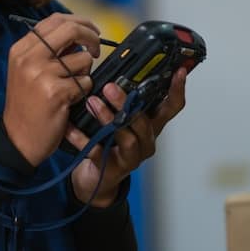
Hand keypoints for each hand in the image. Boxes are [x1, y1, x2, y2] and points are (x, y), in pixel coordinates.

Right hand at [3, 13, 101, 166]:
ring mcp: (41, 74)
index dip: (79, 22)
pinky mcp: (56, 92)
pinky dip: (84, 91)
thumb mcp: (27, 71)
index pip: (55, 20)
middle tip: (97, 49)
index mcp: (21, 49)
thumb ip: (47, 51)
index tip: (91, 31)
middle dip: (91, 37)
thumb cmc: (26, 105)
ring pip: (83, 59)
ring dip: (86, 72)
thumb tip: (78, 36)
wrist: (17, 139)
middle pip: (70, 30)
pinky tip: (71, 100)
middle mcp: (29, 57)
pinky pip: (85, 82)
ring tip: (73, 86)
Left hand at [66, 67, 188, 207]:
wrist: (97, 179)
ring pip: (127, 137)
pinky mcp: (113, 168)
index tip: (178, 71)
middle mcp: (146, 140)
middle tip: (110, 87)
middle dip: (127, 103)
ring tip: (92, 103)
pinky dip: (82, 139)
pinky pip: (98, 152)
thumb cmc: (110, 144)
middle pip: (144, 121)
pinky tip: (70, 127)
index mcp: (151, 125)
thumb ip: (122, 101)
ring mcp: (132, 156)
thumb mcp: (120, 120)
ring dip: (108, 118)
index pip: (171, 107)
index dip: (177, 90)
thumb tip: (115, 74)